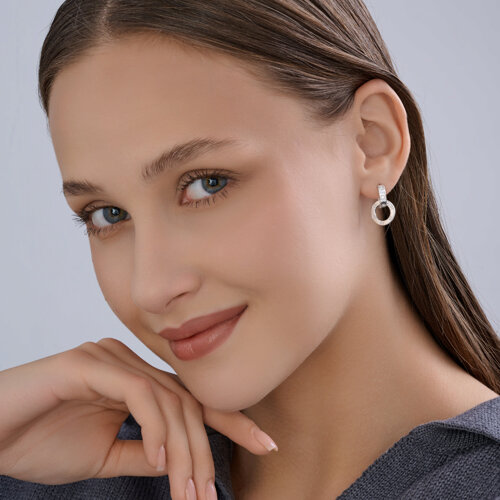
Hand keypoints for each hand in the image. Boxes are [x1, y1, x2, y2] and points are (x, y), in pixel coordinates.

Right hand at [0, 338, 277, 499]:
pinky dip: (155, 426)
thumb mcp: (103, 456)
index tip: (265, 443)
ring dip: (183, 447)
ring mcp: (109, 358)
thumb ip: (143, 452)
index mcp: (135, 381)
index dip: (231, 419)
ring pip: (167, 398)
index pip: (191, 398)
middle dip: (206, 447)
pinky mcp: (87, 363)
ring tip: (188, 490)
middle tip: (209, 494)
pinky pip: (137, 393)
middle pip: (185, 401)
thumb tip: (179, 461)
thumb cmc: (40, 442)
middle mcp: (128, 364)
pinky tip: (161, 458)